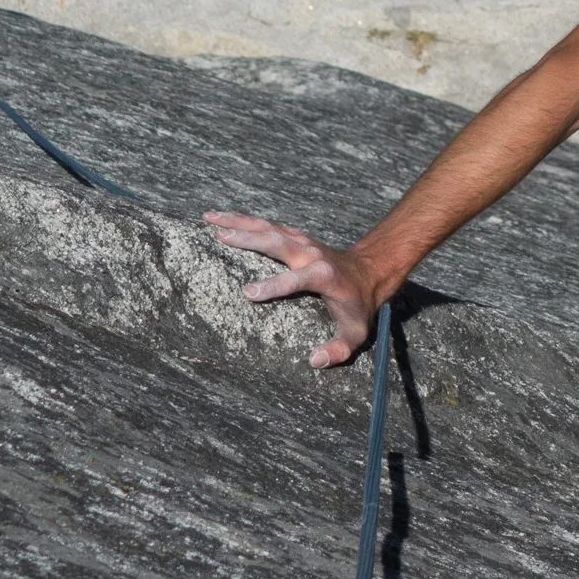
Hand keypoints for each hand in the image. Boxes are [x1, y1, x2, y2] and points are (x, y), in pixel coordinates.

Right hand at [203, 212, 384, 368]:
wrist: (370, 271)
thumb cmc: (358, 305)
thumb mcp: (356, 333)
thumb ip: (339, 350)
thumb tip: (314, 361)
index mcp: (324, 275)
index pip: (297, 279)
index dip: (274, 285)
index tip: (248, 292)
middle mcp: (311, 253)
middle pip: (277, 242)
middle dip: (248, 239)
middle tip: (219, 238)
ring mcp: (302, 242)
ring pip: (267, 227)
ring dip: (238, 221)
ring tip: (209, 218)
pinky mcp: (295, 236)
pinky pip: (267, 225)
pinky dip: (243, 219)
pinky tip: (222, 218)